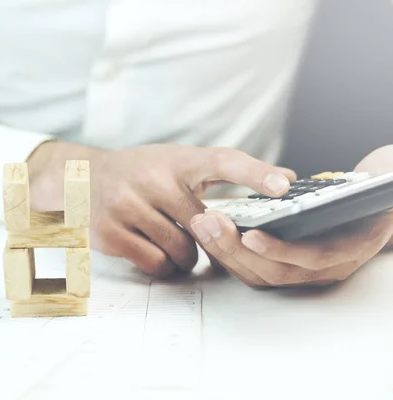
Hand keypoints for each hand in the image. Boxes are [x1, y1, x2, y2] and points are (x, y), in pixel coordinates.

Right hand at [28, 141, 295, 277]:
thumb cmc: (141, 172)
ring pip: (180, 251)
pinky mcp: (109, 233)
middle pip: (204, 227)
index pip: (222, 161)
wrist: (84, 178)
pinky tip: (153, 249)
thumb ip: (224, 170)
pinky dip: (162, 265)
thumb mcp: (177, 160)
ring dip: (184, 255)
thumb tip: (287, 178)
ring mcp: (126, 206)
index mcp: (176, 160)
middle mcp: (151, 180)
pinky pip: (156, 265)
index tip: (284, 186)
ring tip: (170, 238)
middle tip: (197, 229)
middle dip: (208, 237)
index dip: (255, 173)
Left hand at [190, 144, 392, 287]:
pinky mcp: (284, 270)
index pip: (312, 257)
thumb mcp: (365, 191)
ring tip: (202, 223)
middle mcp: (326, 269)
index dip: (281, 251)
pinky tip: (207, 234)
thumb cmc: (370, 196)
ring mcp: (304, 274)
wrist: (378, 208)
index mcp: (350, 248)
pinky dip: (227, 254)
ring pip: (257, 274)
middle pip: (273, 272)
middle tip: (207, 222)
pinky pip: (251, 270)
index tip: (252, 236)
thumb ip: (340, 195)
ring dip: (224, 251)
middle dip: (236, 249)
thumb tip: (298, 186)